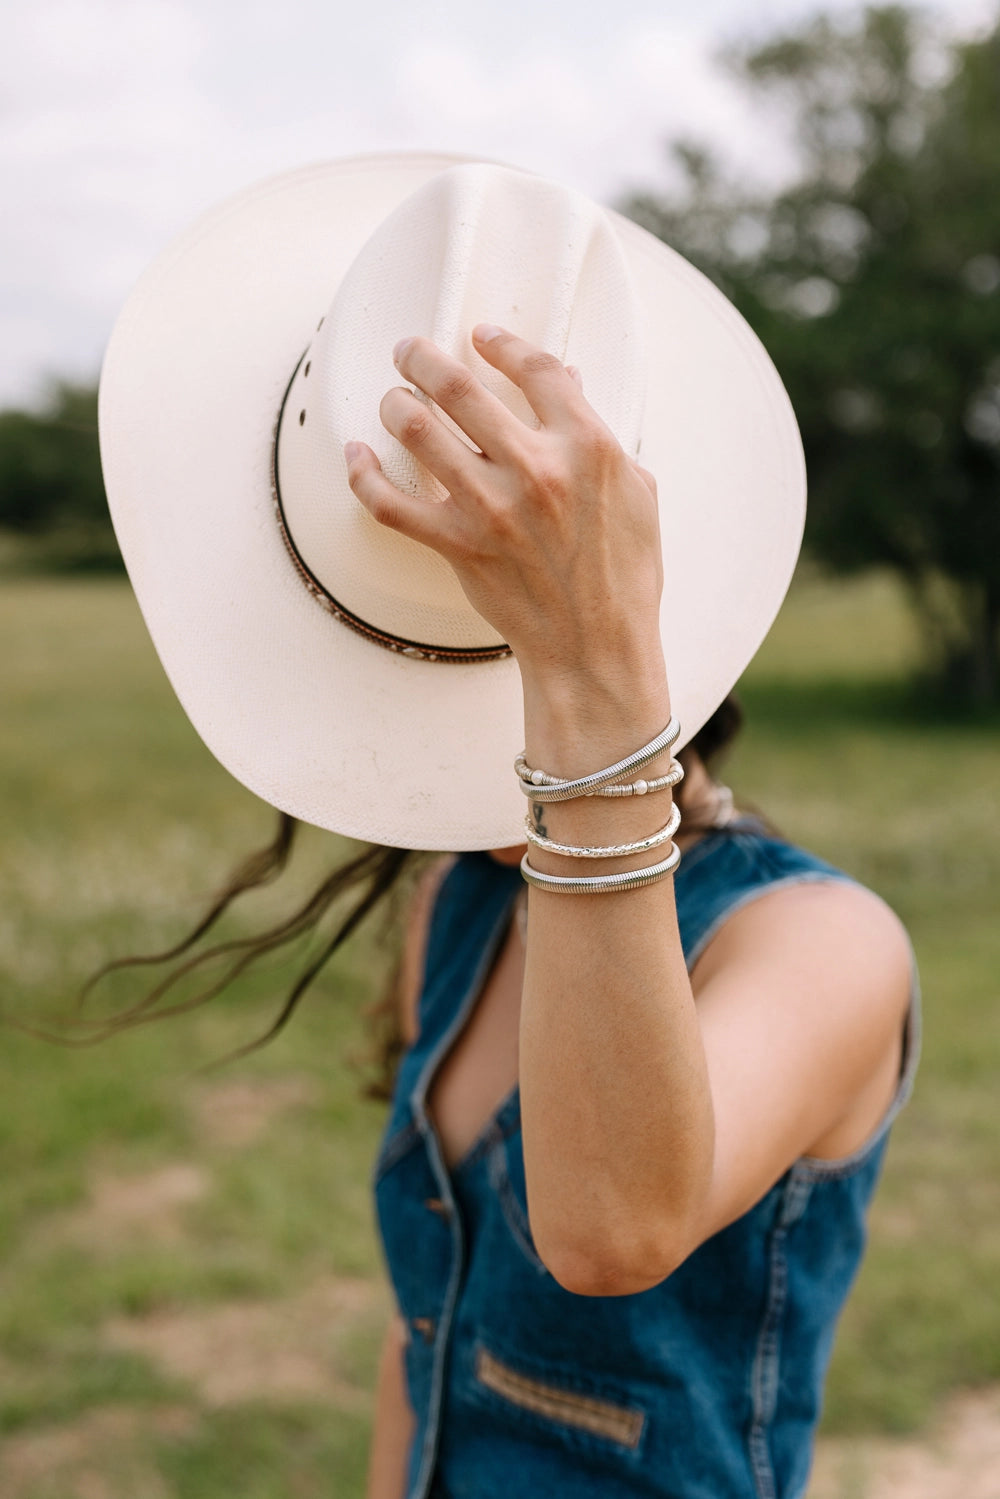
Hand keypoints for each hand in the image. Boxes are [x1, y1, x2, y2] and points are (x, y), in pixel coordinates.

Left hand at [343, 325, 666, 706]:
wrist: (596, 647)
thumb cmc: (624, 575)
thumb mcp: (636, 493)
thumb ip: (600, 436)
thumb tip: (570, 385)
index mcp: (588, 447)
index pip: (536, 370)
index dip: (502, 344)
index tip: (481, 336)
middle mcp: (536, 468)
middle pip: (458, 387)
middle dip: (422, 357)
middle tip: (408, 350)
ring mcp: (491, 507)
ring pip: (418, 429)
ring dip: (394, 403)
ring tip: (392, 399)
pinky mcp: (458, 546)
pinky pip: (390, 502)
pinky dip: (364, 475)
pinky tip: (358, 455)